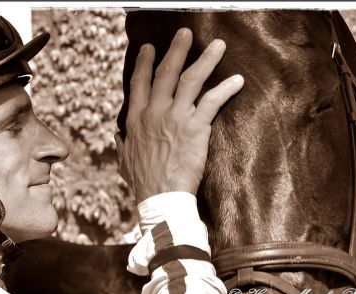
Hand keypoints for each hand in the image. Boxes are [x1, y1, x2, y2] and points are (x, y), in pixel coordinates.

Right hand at [115, 28, 243, 202]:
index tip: (148, 49)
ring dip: (205, 60)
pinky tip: (237, 80)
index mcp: (137, 119)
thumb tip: (118, 134)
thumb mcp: (124, 161)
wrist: (159, 197)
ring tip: (217, 46)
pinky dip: (226, 89)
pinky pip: (212, 101)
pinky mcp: (195, 127)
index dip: (144, 64)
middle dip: (176, 50)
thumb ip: (122, 144)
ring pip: (190, 80)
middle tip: (184, 34)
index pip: (139, 84)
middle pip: (166, 73)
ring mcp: (175, 118)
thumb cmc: (143, 183)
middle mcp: (155, 112)